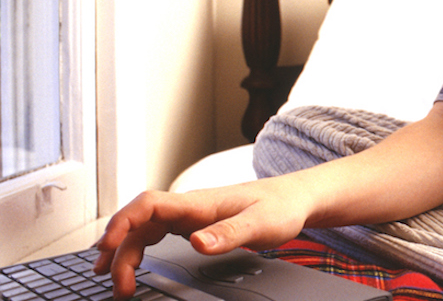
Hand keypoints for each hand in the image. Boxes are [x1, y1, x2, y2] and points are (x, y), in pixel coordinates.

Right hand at [94, 175, 313, 299]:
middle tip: (116, 283)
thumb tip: (197, 242)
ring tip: (110, 277)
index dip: (123, 222)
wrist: (296, 199)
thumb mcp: (261, 224)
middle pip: (140, 222)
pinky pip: (157, 233)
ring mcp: (191, 215)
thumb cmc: (280, 206)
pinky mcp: (195, 224)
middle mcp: (190, 207)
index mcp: (200, 202)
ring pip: (145, 229)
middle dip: (119, 249)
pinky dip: (138, 247)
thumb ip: (230, 233)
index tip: (107, 246)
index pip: (149, 204)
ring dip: (125, 250)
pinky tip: (131, 261)